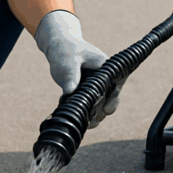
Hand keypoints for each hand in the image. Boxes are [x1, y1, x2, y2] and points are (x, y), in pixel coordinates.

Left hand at [34, 10, 127, 128]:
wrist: (58, 47)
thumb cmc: (65, 50)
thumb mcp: (67, 60)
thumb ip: (70, 74)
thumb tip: (69, 91)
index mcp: (105, 67)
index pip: (114, 85)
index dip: (113, 99)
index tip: (107, 110)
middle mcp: (104, 78)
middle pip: (109, 98)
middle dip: (102, 111)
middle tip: (93, 122)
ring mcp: (96, 86)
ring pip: (99, 104)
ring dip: (93, 115)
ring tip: (86, 125)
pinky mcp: (87, 92)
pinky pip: (88, 105)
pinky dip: (83, 112)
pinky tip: (75, 117)